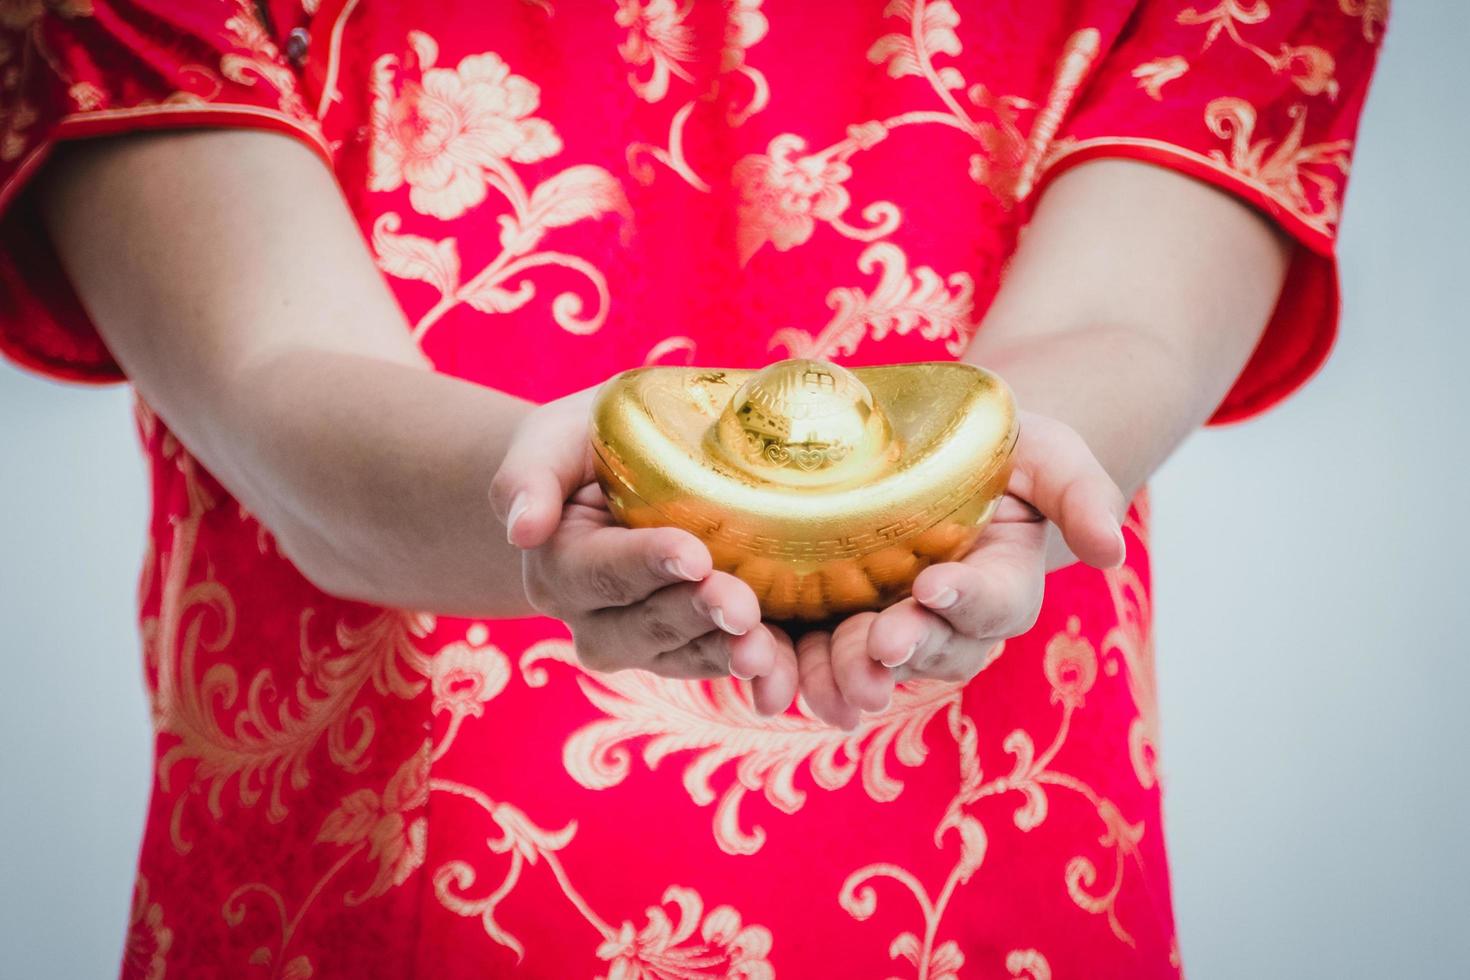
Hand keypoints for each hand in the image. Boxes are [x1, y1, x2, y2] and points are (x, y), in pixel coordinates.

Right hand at [490, 388, 800, 711]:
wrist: (609, 484)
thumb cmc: (583, 448)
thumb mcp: (550, 440)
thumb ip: (529, 474)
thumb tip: (522, 527)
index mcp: (559, 566)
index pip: (601, 570)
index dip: (647, 564)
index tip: (692, 554)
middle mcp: (594, 619)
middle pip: (647, 624)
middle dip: (697, 615)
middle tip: (742, 605)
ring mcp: (644, 644)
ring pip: (686, 655)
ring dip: (727, 653)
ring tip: (765, 649)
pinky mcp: (691, 649)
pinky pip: (720, 665)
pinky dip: (756, 674)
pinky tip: (781, 678)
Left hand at [794, 411, 1126, 728]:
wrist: (938, 453)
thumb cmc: (1004, 453)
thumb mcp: (1050, 455)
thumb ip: (1082, 496)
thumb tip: (1111, 551)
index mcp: (1003, 583)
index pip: (993, 600)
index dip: (966, 599)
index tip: (936, 585)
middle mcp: (949, 622)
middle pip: (933, 649)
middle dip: (906, 647)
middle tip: (880, 642)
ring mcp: (891, 627)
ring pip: (875, 668)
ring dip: (849, 675)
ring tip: (824, 673)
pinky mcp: (835, 622)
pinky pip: (818, 657)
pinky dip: (797, 670)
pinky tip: (769, 674)